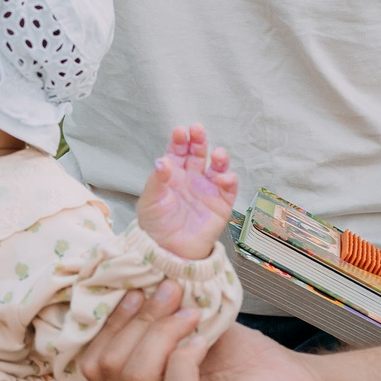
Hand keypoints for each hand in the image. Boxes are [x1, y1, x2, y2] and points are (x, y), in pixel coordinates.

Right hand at [75, 283, 323, 380]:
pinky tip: (203, 341)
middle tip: (171, 292)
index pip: (92, 365)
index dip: (109, 323)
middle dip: (136, 322)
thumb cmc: (241, 360)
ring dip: (161, 333)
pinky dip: (185, 357)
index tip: (137, 289)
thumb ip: (157, 315)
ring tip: (191, 314)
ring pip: (136, 380)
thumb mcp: (188, 329)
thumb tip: (134, 276)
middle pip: (108, 370)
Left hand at [138, 124, 237, 258]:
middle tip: (198, 131)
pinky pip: (229, 189)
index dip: (180, 141)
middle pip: (198, 154)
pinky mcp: (221, 204)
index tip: (180, 131)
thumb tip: (162, 161)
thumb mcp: (150, 201)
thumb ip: (157, 181)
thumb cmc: (156, 224)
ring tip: (218, 154)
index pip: (178, 152)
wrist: (168, 250)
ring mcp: (208, 189)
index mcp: (173, 173)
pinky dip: (229, 180)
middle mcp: (192, 177)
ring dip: (219, 158)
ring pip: (217, 168)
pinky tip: (223, 177)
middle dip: (199, 141)